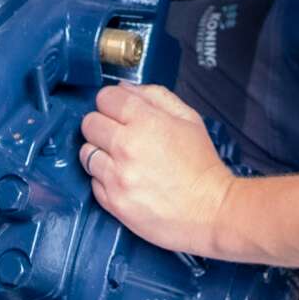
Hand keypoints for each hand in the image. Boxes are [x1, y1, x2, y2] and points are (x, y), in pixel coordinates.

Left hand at [79, 83, 236, 255]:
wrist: (212, 211)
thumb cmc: (202, 167)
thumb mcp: (188, 119)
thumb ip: (155, 97)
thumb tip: (125, 88)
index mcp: (146, 122)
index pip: (105, 98)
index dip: (113, 102)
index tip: (118, 111)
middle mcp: (126, 148)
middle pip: (89, 123)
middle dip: (103, 126)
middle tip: (119, 135)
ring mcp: (118, 177)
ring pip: (86, 153)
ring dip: (100, 154)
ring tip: (122, 161)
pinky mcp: (114, 202)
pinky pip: (93, 182)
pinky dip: (105, 180)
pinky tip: (125, 180)